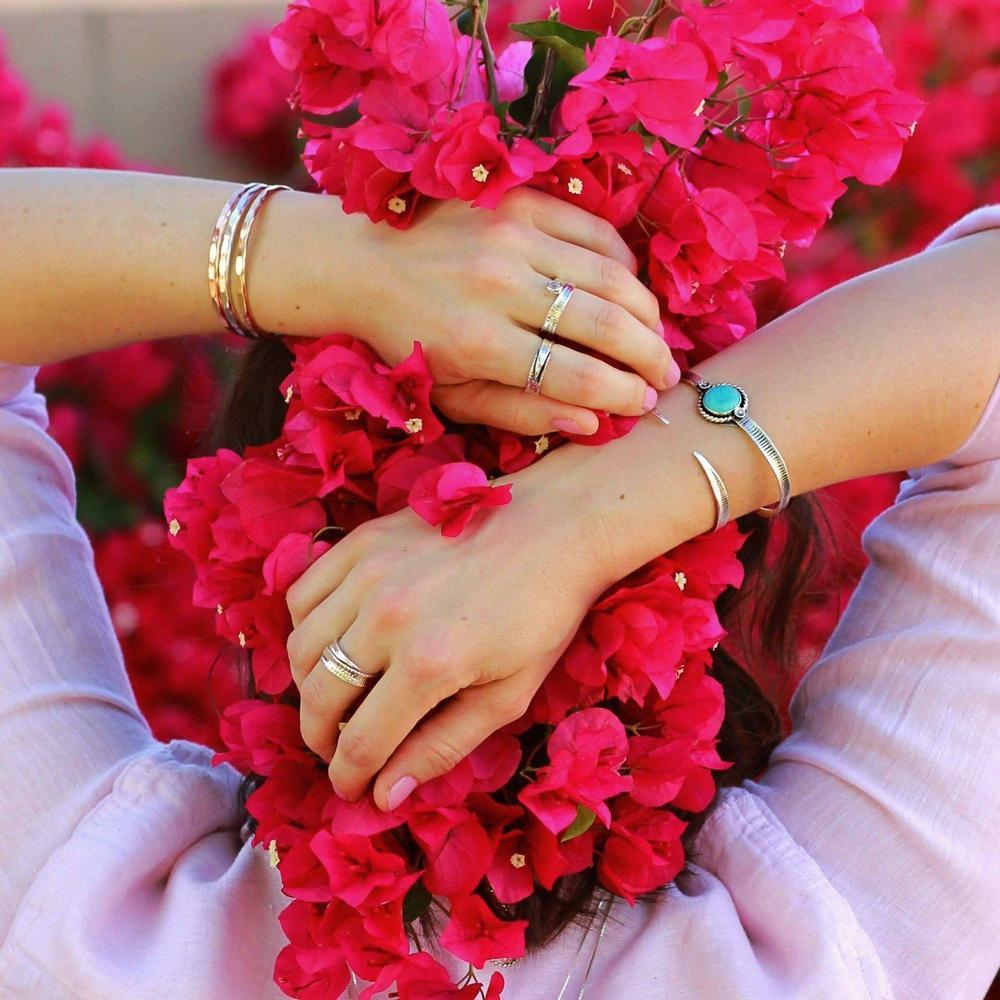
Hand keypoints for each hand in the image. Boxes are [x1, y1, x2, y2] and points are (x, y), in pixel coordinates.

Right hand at [283, 457, 616, 809]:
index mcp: (429, 664)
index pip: (360, 742)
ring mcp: (369, 573)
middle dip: (319, 739)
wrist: (554, 529)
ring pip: (302, 649)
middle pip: (318, 698)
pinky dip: (306, 628)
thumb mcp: (508, 695)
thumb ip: (442, 747)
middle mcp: (387, 617)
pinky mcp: (363, 541)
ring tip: (335, 700)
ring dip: (310, 686)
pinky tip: (333, 642)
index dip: (349, 777)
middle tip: (337, 751)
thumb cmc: (541, 616)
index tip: (351, 789)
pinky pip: (303, 595)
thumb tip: (385, 796)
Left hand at [341, 188, 677, 435]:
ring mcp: (511, 236)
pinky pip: (594, 230)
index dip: (620, 394)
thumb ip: (518, 414)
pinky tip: (629, 288)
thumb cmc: (408, 341)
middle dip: (649, 355)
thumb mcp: (450, 394)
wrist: (360, 262)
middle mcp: (499, 286)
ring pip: (610, 276)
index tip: (644, 403)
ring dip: (647, 311)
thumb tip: (590, 423)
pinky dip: (623, 262)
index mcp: (479, 344)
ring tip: (657, 336)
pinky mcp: (518, 201)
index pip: (575, 375)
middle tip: (667, 374)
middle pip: (604, 324)